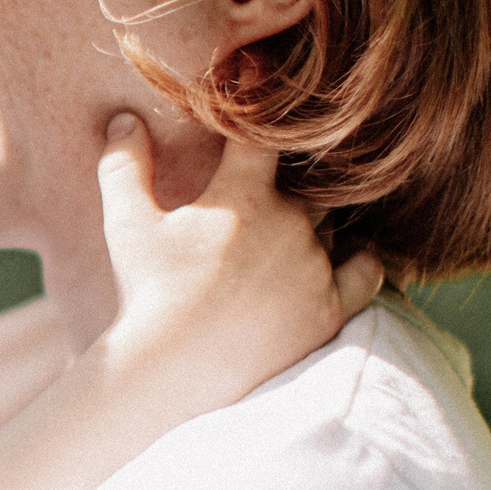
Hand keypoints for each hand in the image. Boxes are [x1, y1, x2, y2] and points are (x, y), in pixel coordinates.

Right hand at [92, 113, 382, 407]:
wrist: (172, 370)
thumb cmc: (147, 294)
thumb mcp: (127, 224)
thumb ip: (125, 165)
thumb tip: (123, 118)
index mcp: (244, 194)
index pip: (265, 137)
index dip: (260, 125)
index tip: (256, 123)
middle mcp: (290, 222)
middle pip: (306, 183)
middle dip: (287, 187)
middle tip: (266, 200)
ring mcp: (315, 266)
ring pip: (332, 224)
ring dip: (315, 225)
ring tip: (287, 240)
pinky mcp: (330, 309)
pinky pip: (367, 271)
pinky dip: (359, 261)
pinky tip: (344, 260)